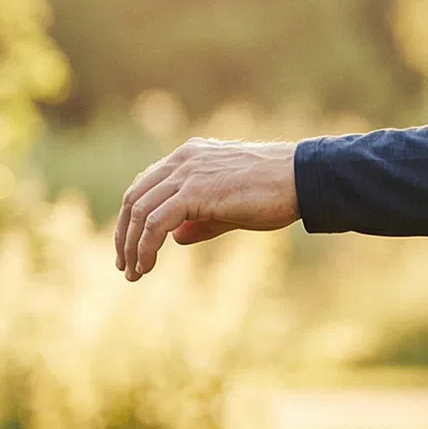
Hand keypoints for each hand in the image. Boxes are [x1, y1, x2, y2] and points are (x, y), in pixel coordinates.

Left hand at [114, 137, 299, 279]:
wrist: (302, 179)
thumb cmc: (276, 193)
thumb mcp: (231, 207)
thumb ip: (201, 219)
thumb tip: (176, 237)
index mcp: (191, 156)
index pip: (147, 185)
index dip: (133, 218)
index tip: (132, 246)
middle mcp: (183, 160)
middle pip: (134, 197)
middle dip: (125, 234)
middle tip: (125, 265)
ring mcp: (187, 173)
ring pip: (140, 211)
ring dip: (132, 245)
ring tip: (134, 272)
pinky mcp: (195, 191)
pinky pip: (156, 223)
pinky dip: (146, 247)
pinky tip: (147, 266)